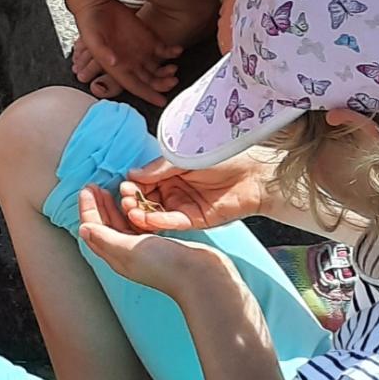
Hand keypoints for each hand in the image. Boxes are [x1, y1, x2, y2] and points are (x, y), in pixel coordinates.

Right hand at [74, 0, 181, 106]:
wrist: (97, 5)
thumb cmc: (90, 23)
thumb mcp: (91, 39)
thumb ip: (101, 52)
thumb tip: (113, 62)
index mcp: (117, 66)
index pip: (134, 86)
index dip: (148, 95)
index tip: (160, 102)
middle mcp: (130, 62)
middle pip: (150, 80)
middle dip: (162, 85)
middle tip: (172, 82)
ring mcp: (140, 51)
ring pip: (159, 68)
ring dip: (168, 71)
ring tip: (174, 67)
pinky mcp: (148, 39)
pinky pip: (164, 50)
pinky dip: (172, 52)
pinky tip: (177, 51)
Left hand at [76, 182, 234, 298]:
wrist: (201, 276)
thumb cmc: (165, 265)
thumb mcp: (129, 249)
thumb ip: (105, 238)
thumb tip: (82, 229)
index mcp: (116, 255)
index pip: (93, 229)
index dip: (88, 208)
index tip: (87, 189)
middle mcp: (127, 253)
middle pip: (105, 225)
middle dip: (98, 205)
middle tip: (95, 186)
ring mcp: (144, 249)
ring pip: (122, 224)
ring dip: (114, 207)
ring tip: (111, 190)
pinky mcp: (160, 244)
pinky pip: (139, 224)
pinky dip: (133, 211)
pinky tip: (136, 202)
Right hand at [118, 154, 274, 234]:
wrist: (256, 174)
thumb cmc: (223, 157)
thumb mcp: (183, 158)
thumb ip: (159, 168)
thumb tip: (132, 174)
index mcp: (170, 173)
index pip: (143, 182)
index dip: (132, 187)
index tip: (123, 188)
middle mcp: (174, 190)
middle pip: (146, 200)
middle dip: (133, 202)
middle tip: (125, 202)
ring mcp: (184, 206)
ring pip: (155, 213)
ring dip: (141, 214)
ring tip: (131, 211)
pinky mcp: (195, 220)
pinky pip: (172, 222)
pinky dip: (158, 221)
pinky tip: (148, 218)